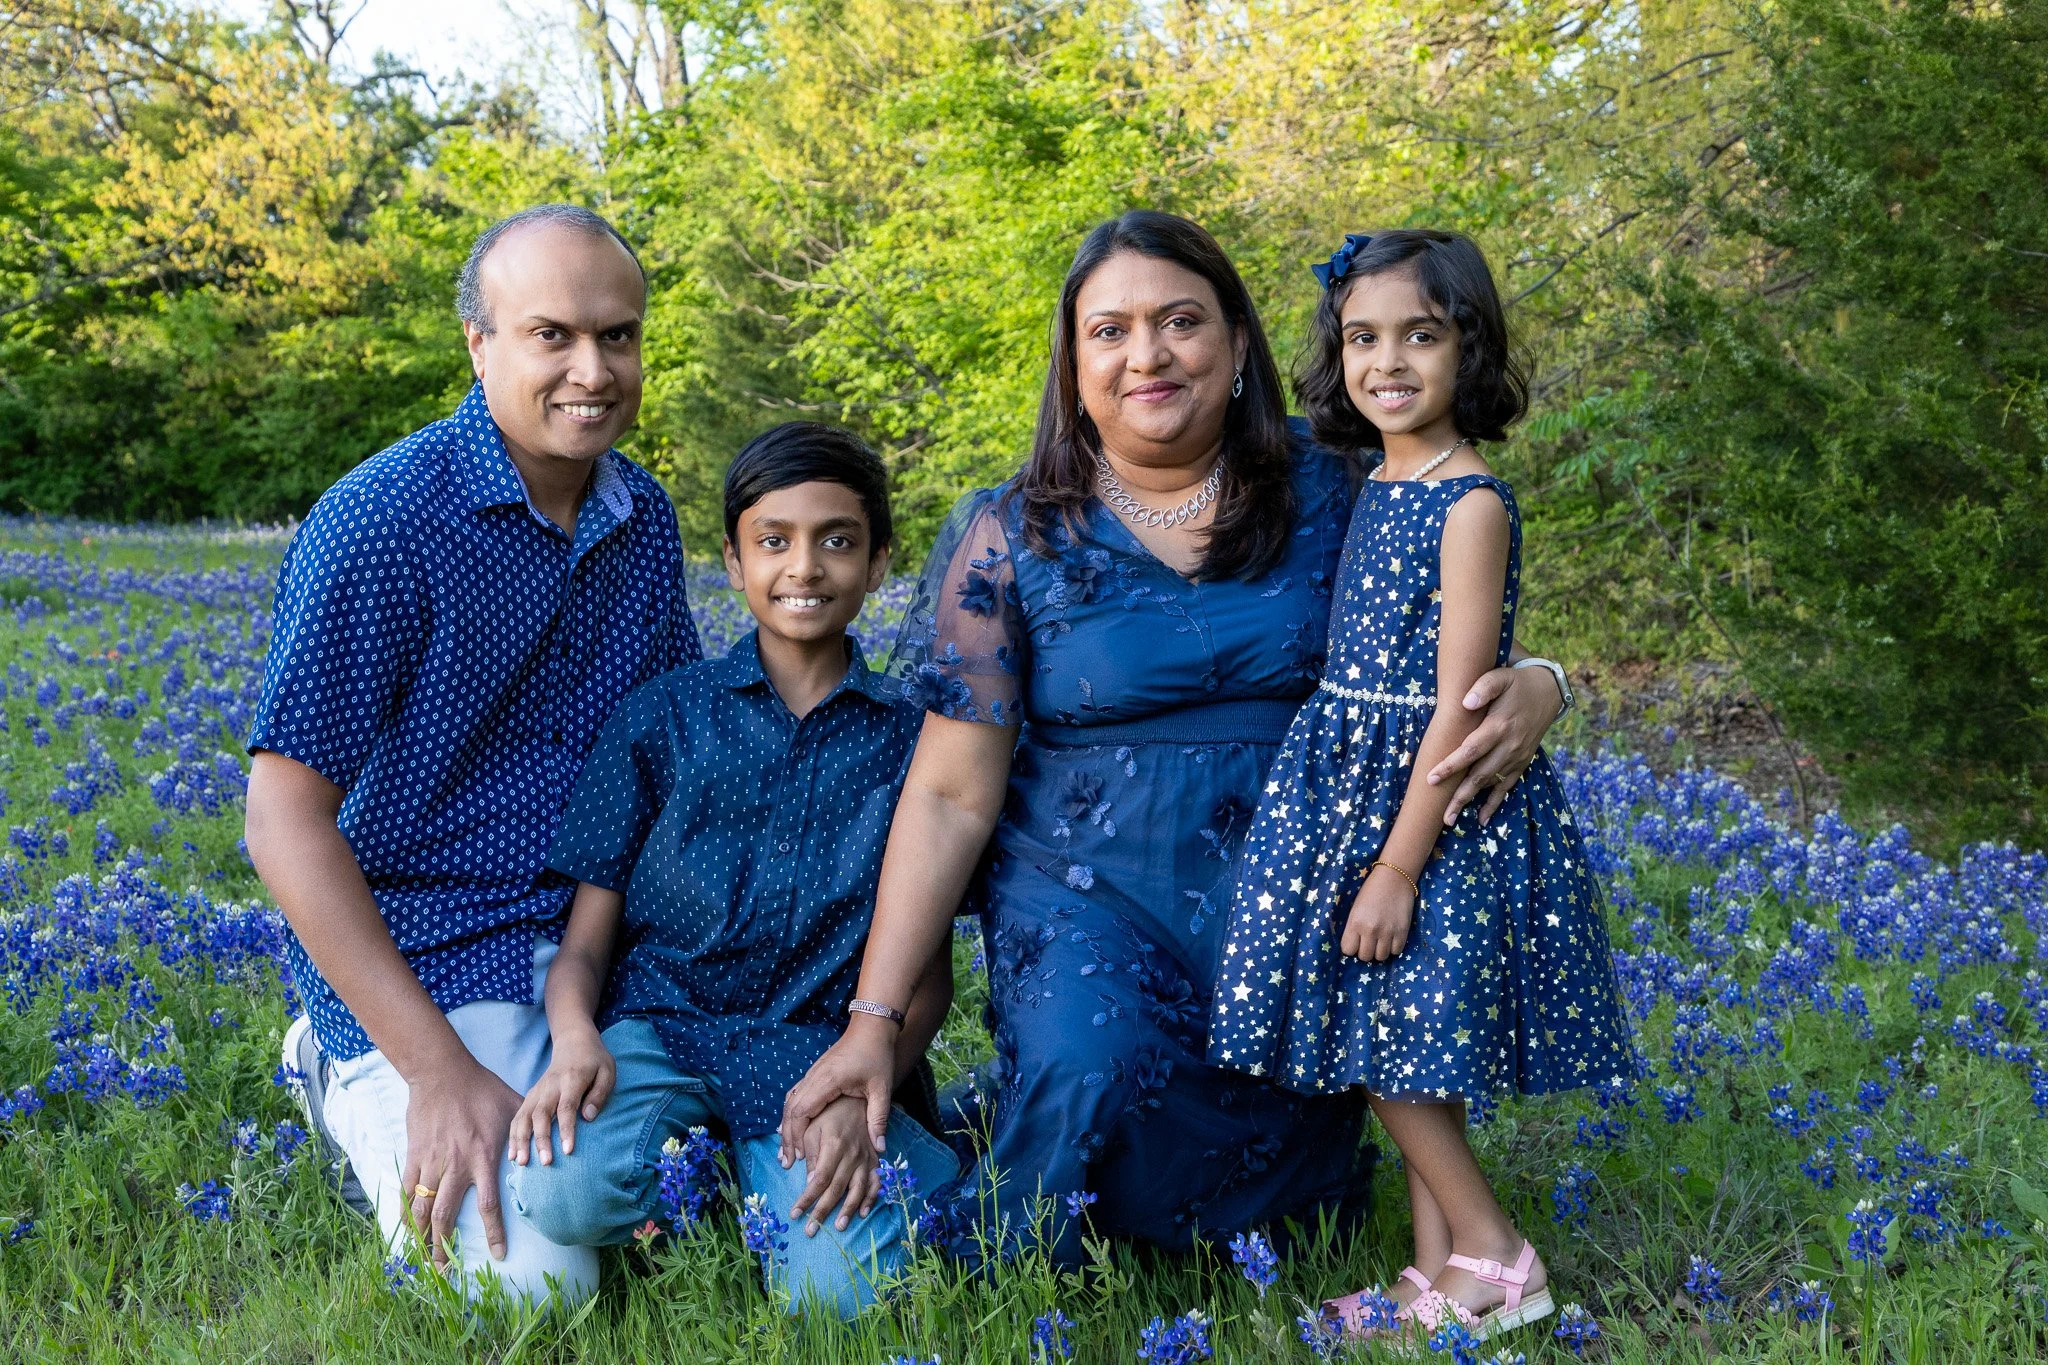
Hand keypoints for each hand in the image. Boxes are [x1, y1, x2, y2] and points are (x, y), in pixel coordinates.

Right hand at [401, 1057, 521, 1266]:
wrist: (442, 1072)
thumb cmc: (482, 1089)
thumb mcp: (513, 1107)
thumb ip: (528, 1130)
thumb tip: (548, 1143)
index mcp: (483, 1158)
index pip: (490, 1205)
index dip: (494, 1233)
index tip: (499, 1255)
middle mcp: (456, 1166)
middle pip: (447, 1217)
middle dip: (445, 1247)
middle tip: (446, 1271)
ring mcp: (432, 1162)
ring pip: (423, 1208)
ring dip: (422, 1236)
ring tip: (423, 1257)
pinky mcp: (414, 1155)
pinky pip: (407, 1189)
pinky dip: (405, 1211)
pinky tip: (407, 1227)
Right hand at [507, 1026, 614, 1167]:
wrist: (574, 1042)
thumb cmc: (594, 1060)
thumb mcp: (607, 1072)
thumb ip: (599, 1094)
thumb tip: (588, 1117)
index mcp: (572, 1079)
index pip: (567, 1107)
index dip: (566, 1129)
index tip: (568, 1150)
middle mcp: (551, 1086)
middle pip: (542, 1114)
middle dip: (541, 1139)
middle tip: (545, 1162)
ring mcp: (538, 1090)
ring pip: (524, 1115)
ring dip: (521, 1139)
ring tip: (520, 1162)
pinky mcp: (531, 1095)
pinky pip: (518, 1115)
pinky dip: (513, 1134)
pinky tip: (513, 1153)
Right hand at [779, 1016, 896, 1165]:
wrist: (871, 1027)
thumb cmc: (877, 1055)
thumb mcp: (882, 1088)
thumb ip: (878, 1118)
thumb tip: (880, 1148)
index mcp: (828, 1081)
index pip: (802, 1110)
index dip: (798, 1135)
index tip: (801, 1155)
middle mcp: (814, 1077)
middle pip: (790, 1109)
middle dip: (787, 1137)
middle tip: (787, 1161)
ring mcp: (812, 1074)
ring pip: (789, 1102)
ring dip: (786, 1127)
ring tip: (786, 1151)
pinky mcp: (814, 1074)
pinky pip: (795, 1095)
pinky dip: (790, 1114)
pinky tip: (789, 1128)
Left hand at [788, 1095, 882, 1235]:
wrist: (858, 1099)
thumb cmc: (829, 1113)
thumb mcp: (812, 1128)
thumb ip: (811, 1154)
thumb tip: (810, 1182)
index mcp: (834, 1146)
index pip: (818, 1180)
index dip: (807, 1199)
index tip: (795, 1214)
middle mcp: (852, 1155)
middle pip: (836, 1189)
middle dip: (822, 1211)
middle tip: (810, 1230)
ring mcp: (866, 1158)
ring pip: (858, 1189)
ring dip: (848, 1210)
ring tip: (838, 1227)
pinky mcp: (875, 1159)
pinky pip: (876, 1182)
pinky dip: (871, 1198)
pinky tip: (864, 1213)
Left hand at [1341, 864, 1417, 961]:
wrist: (1394, 878)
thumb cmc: (1371, 890)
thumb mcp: (1355, 908)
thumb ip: (1353, 927)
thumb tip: (1354, 946)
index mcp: (1355, 923)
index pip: (1348, 950)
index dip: (1351, 948)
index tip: (1355, 942)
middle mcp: (1370, 930)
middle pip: (1365, 957)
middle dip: (1365, 951)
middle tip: (1368, 941)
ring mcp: (1387, 932)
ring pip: (1381, 957)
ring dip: (1379, 951)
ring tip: (1380, 940)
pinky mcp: (1402, 932)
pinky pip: (1396, 952)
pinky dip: (1393, 947)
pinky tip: (1391, 938)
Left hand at [1425, 665, 1562, 824]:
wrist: (1548, 691)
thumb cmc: (1516, 683)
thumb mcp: (1500, 677)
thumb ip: (1483, 687)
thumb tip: (1465, 703)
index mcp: (1499, 726)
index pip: (1471, 750)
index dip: (1451, 765)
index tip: (1431, 778)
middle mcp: (1508, 745)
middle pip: (1479, 775)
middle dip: (1459, 795)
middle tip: (1441, 815)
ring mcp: (1516, 756)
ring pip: (1490, 784)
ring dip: (1471, 801)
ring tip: (1451, 819)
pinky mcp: (1522, 761)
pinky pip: (1507, 785)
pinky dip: (1495, 802)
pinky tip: (1482, 818)